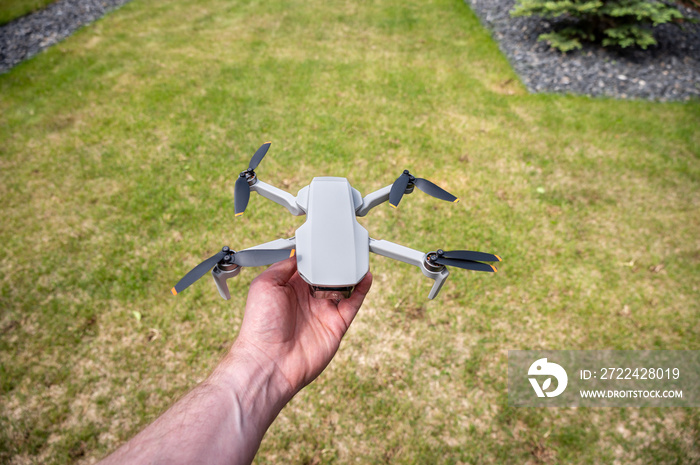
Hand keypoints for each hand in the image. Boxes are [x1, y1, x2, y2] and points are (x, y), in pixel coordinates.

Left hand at [233, 257, 372, 395]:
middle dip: (335, 260)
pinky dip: (362, 289)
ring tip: (357, 256)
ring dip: (350, 271)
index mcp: (289, 287)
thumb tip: (300, 255)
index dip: (316, 253)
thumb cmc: (260, 327)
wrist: (270, 362)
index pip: (307, 265)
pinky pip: (353, 303)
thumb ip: (283, 266)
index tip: (323, 239)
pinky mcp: (337, 324)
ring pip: (342, 285)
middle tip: (343, 245)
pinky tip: (366, 275)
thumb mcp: (264, 285)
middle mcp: (307, 298)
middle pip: (327, 273)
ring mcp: (323, 311)